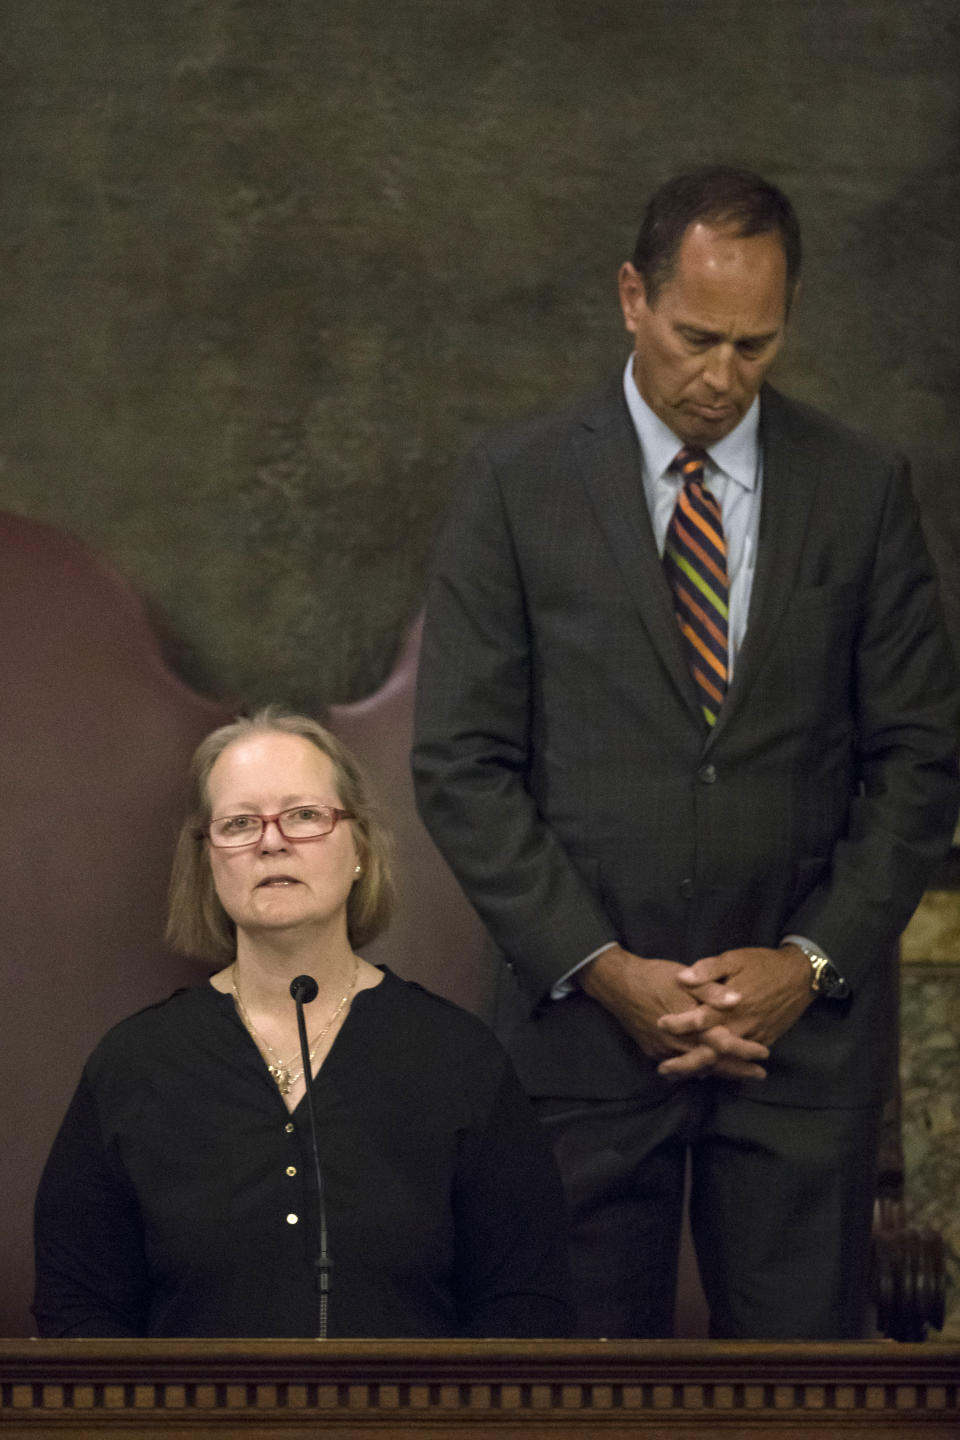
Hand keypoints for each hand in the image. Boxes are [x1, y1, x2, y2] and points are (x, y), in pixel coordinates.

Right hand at [579, 945, 769, 1079]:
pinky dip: (696, 1069)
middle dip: (738, 1070)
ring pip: (697, 1068)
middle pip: (714, 1064)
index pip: (724, 1044)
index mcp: (691, 1024)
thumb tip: (739, 999)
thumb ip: (713, 991)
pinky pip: (679, 1066)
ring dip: (720, 1073)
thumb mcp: (685, 978)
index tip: (764, 1053)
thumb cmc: (654, 977)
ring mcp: (664, 1051)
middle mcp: (679, 1043)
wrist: (617, 984)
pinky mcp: (653, 1051)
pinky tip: (706, 1069)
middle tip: (760, 1075)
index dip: (745, 1050)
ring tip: (739, 1075)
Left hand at [656, 943, 811, 1076]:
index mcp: (730, 1004)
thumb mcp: (734, 959)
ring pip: (725, 1059)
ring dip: (702, 1068)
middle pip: (710, 1049)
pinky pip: (741, 1059)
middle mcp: (741, 1025)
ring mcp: (754, 1036)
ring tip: (678, 1075)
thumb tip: (682, 978)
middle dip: (686, 1061)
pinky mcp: (764, 1040)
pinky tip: (707, 1071)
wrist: (800, 975)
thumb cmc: (763, 964)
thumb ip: (708, 970)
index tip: (660, 1024)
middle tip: (662, 1069)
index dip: (678, 1023)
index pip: (699, 1019)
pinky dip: (724, 1067)